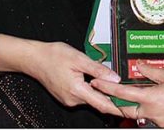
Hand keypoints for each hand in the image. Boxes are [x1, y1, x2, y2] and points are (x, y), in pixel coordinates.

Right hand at [0, 35, 122, 114]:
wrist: (34, 58)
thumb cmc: (53, 56)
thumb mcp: (79, 58)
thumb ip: (98, 69)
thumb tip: (114, 78)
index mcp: (77, 90)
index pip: (102, 104)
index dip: (117, 106)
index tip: (129, 106)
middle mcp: (73, 99)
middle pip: (98, 101)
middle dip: (112, 96)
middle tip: (126, 90)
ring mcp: (69, 99)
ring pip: (91, 97)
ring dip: (101, 91)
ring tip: (113, 82)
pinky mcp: (67, 96)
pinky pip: (84, 95)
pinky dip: (92, 90)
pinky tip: (95, 80)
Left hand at [92, 61, 163, 126]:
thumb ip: (151, 71)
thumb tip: (139, 65)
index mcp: (151, 99)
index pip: (122, 93)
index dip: (107, 88)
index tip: (96, 83)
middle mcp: (152, 113)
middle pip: (126, 109)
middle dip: (115, 102)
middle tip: (107, 94)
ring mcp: (158, 122)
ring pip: (138, 114)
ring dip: (132, 105)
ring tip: (131, 95)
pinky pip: (150, 118)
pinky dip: (147, 109)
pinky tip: (152, 101)